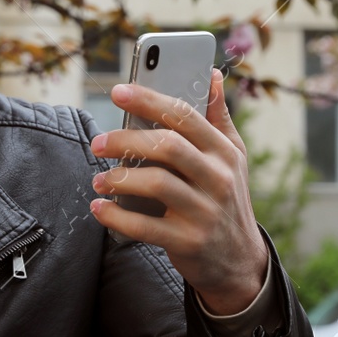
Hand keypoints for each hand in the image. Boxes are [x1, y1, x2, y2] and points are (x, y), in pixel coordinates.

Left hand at [88, 68, 268, 314]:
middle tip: (98, 142)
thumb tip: (210, 74)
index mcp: (224, 152)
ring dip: (119, 179)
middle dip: (126, 140)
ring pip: (156, 184)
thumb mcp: (233, 158)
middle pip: (167, 147)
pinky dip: (117, 217)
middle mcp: (218, 179)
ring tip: (99, 180)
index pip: (185, 116)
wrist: (239, 262)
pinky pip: (145, 226)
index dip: (149, 100)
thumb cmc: (227, 200)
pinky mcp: (188, 242)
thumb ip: (218, 117)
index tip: (118, 92)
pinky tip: (99, 208)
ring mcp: (204, 212)